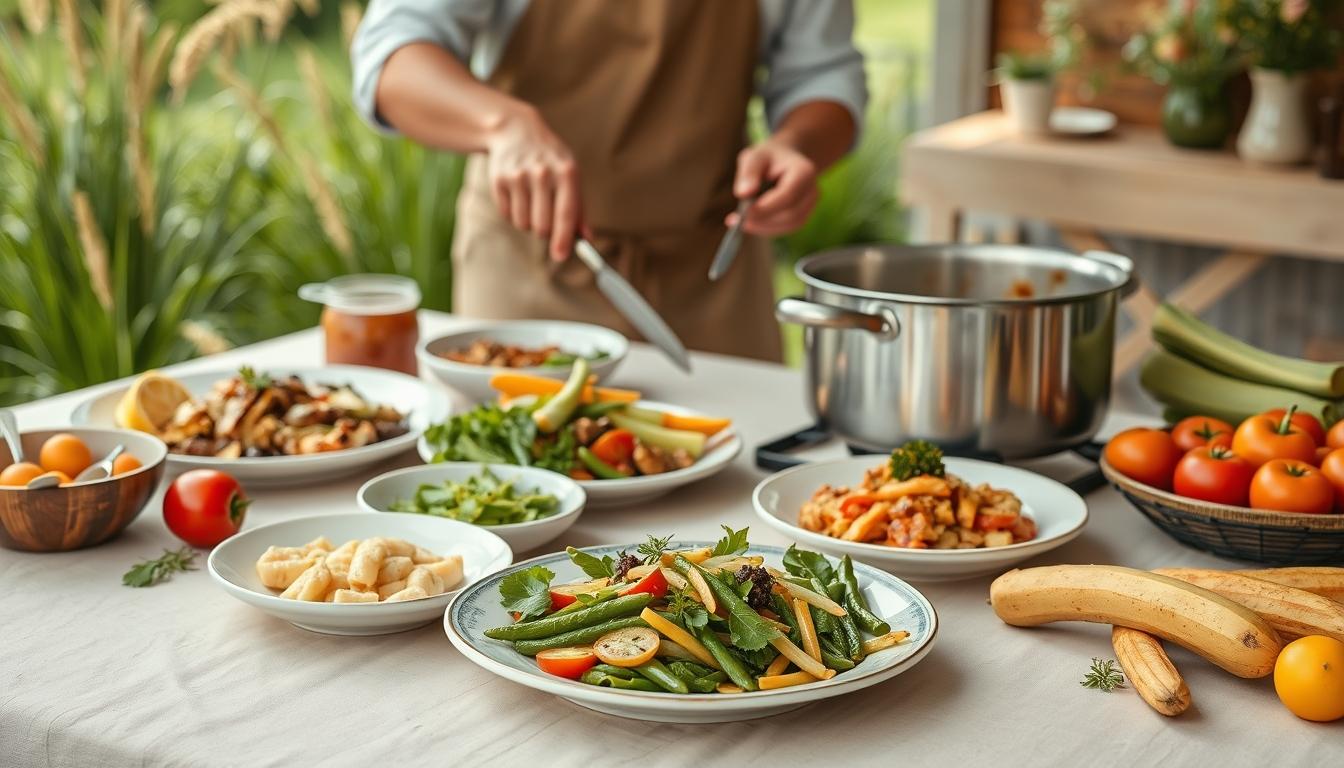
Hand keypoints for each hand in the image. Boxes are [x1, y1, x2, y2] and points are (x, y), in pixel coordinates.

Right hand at [485, 106, 583, 259]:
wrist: (516, 131)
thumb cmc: (550, 159)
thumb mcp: (569, 174)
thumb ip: (579, 207)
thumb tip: (586, 238)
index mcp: (566, 172)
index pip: (566, 213)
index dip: (563, 238)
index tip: (561, 256)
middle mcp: (542, 173)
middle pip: (542, 226)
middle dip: (545, 231)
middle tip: (546, 219)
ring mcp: (519, 176)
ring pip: (523, 223)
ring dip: (528, 221)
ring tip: (531, 200)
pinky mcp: (499, 180)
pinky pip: (507, 215)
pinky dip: (513, 212)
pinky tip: (517, 193)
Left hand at [728, 139, 818, 235]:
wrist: (785, 161)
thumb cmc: (768, 158)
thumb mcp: (755, 157)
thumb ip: (749, 173)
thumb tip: (742, 194)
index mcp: (804, 172)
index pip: (788, 196)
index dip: (767, 208)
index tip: (744, 213)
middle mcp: (812, 191)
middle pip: (791, 214)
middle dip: (763, 220)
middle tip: (736, 220)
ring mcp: (810, 206)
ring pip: (789, 225)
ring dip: (763, 227)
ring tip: (740, 221)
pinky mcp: (803, 216)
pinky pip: (786, 228)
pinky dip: (767, 228)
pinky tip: (750, 222)